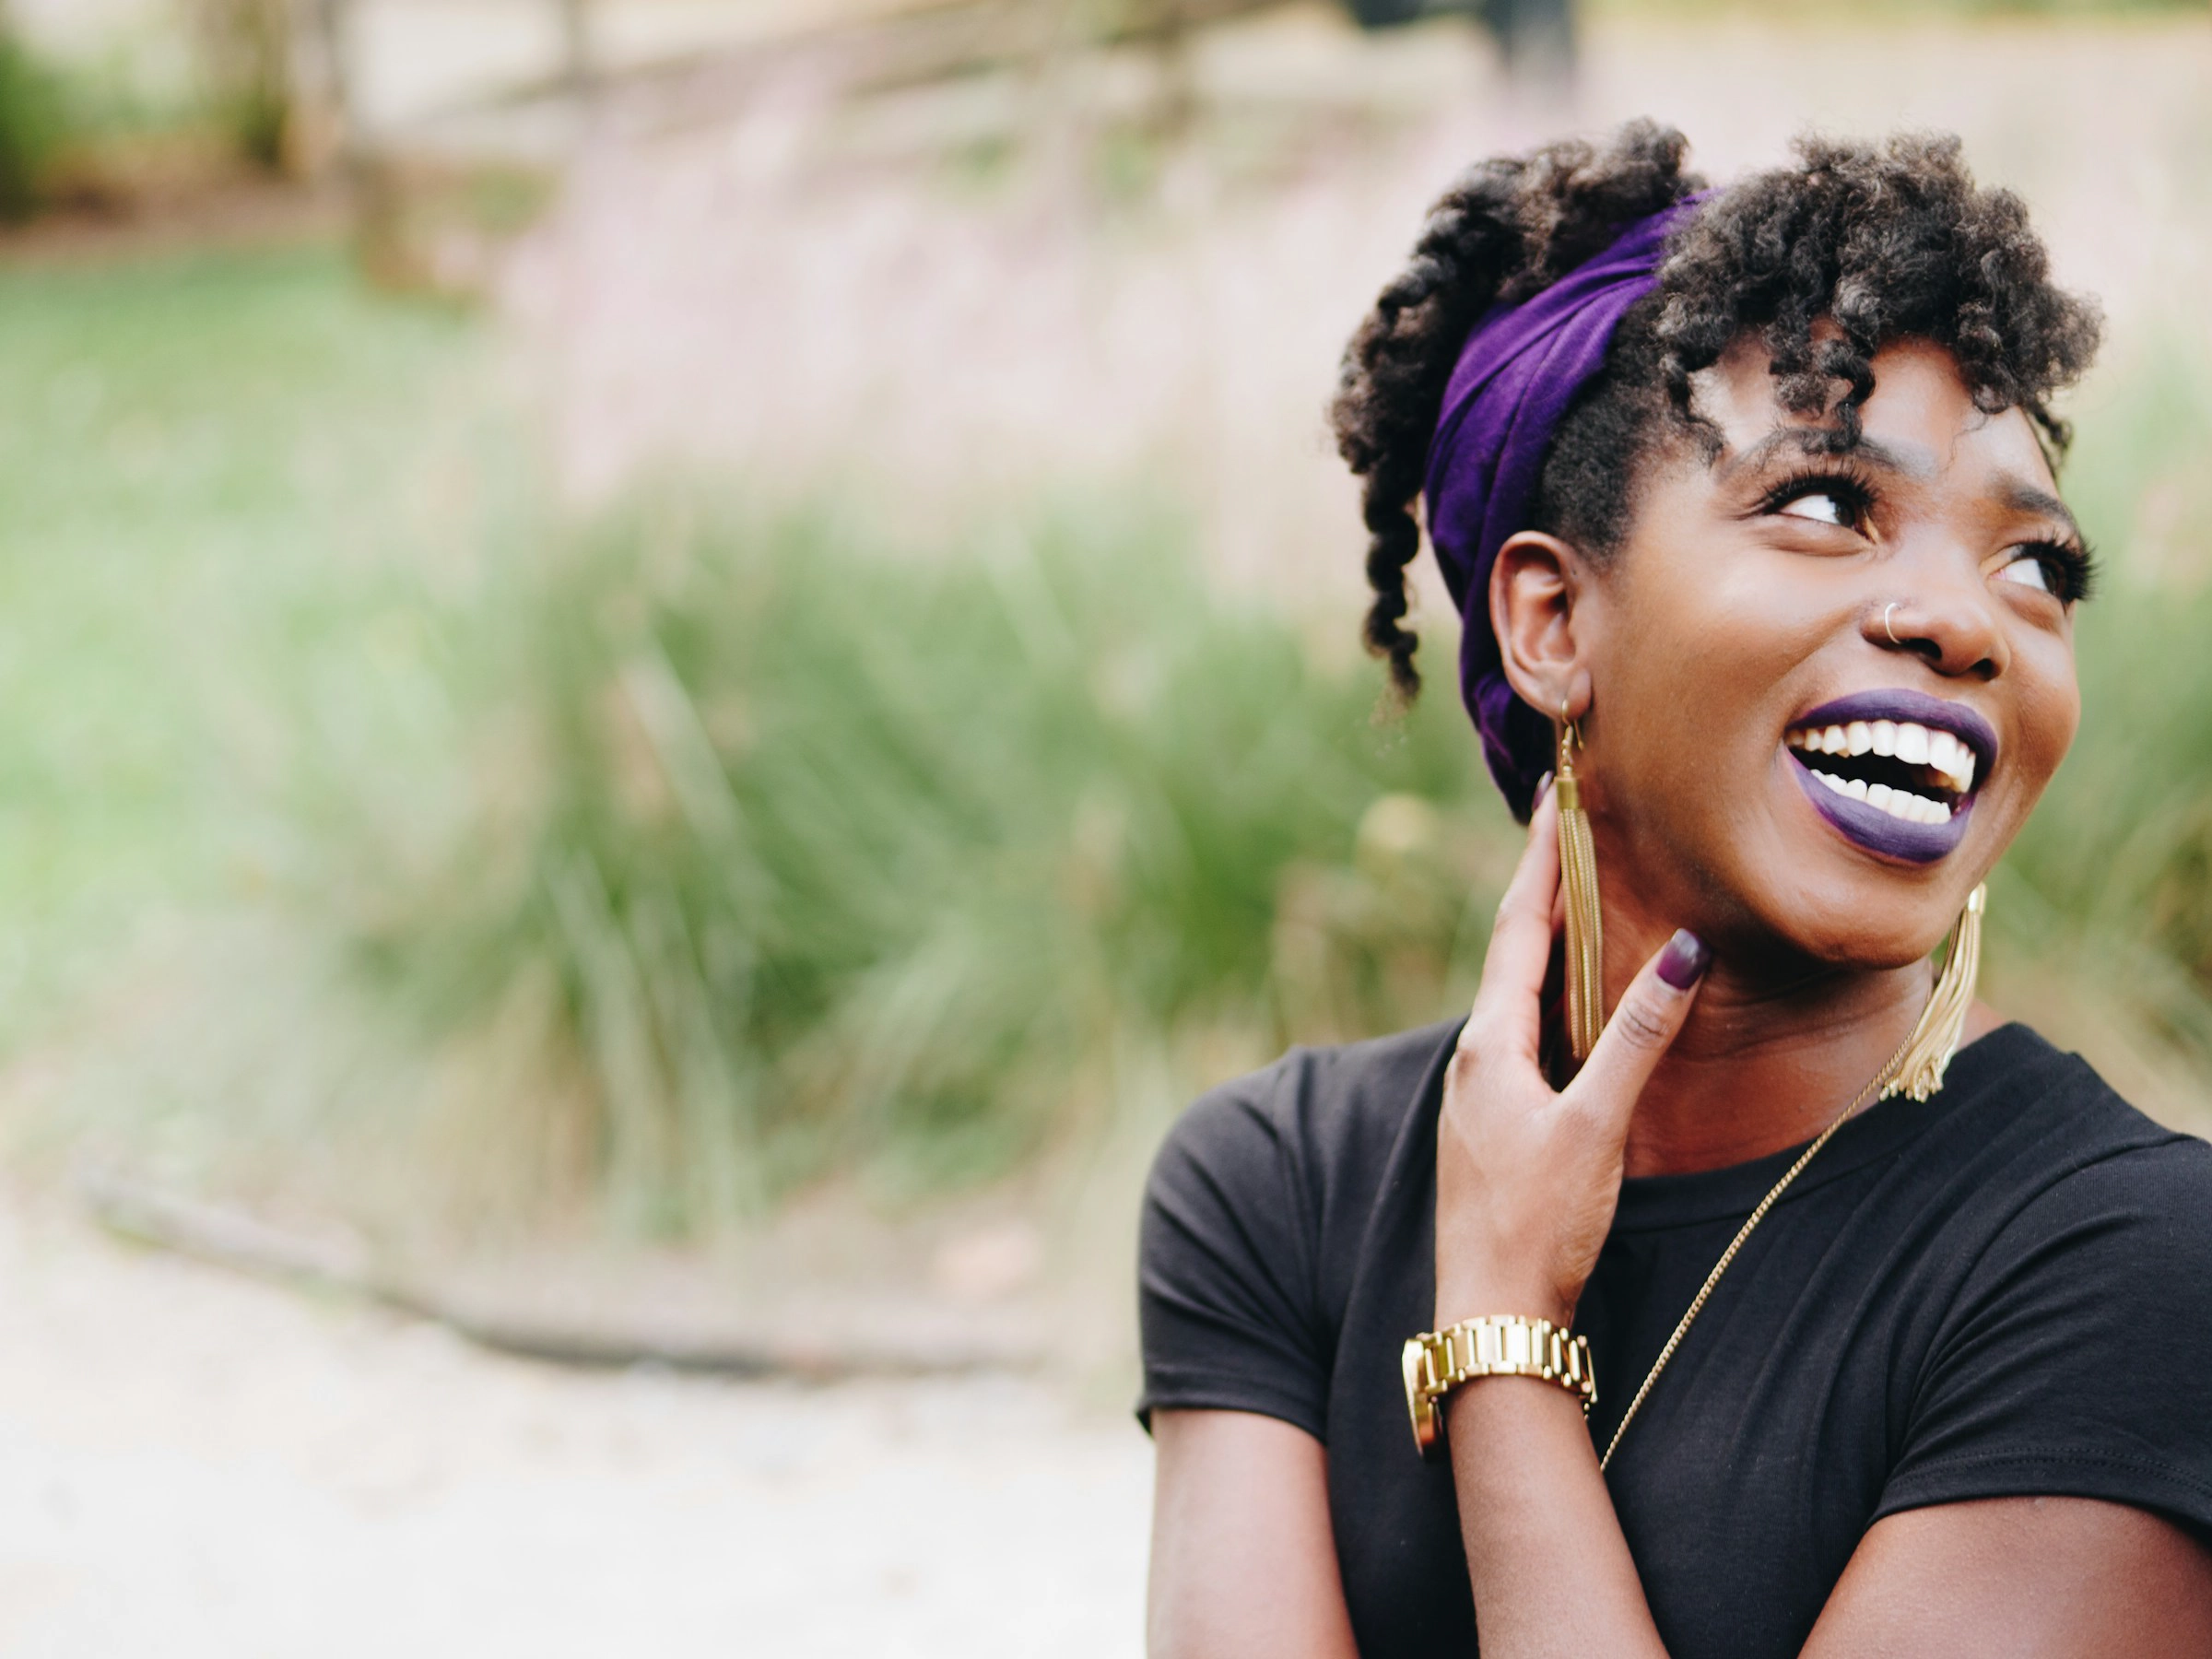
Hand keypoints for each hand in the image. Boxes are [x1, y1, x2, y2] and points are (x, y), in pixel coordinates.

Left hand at [1434, 782, 1709, 1330]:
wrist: (1491, 1313)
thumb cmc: (1538, 1224)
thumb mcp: (1595, 1126)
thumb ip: (1638, 1040)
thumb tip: (1680, 952)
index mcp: (1489, 1045)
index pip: (1518, 929)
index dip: (1539, 864)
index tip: (1553, 800)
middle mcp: (1475, 1057)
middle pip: (1512, 950)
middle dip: (1541, 886)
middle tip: (1564, 824)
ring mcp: (1481, 1091)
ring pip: (1516, 993)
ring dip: (1545, 939)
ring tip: (1572, 890)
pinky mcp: (1496, 1123)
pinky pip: (1523, 1032)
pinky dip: (1550, 993)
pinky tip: (1569, 999)